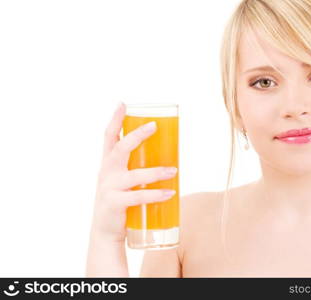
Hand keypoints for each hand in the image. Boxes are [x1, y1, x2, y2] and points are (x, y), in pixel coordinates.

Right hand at [90, 102, 177, 242]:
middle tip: (154, 126)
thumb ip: (136, 167)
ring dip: (156, 171)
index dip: (115, 119)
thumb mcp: (123, 180)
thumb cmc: (120, 200)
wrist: (105, 230)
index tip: (123, 103)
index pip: (109, 137)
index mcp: (108, 163)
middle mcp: (106, 172)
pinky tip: (170, 192)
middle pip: (119, 148)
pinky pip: (138, 196)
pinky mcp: (114, 203)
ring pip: (134, 175)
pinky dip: (155, 194)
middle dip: (136, 135)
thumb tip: (169, 158)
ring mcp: (108, 187)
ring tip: (174, 170)